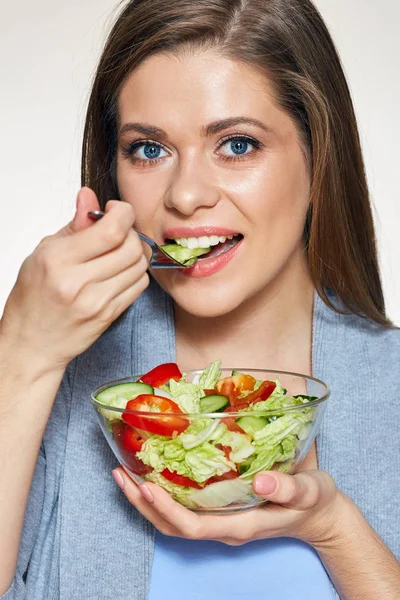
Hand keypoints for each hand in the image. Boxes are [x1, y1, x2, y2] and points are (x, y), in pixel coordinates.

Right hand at [0, 187, 148, 373]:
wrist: (32, 344)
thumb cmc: (33, 299)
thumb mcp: (44, 253)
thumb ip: (73, 225)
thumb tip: (89, 197)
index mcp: (58, 260)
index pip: (111, 229)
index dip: (123, 213)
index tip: (116, 210)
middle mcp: (79, 282)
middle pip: (130, 246)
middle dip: (130, 231)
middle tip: (118, 231)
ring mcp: (97, 301)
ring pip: (139, 265)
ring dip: (135, 252)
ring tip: (119, 251)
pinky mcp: (110, 315)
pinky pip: (139, 285)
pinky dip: (136, 273)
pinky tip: (121, 271)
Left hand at [112, 465, 342, 547]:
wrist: (319, 514)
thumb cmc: (314, 502)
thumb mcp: (309, 492)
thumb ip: (287, 489)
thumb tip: (261, 482)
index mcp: (238, 526)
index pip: (191, 526)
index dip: (166, 508)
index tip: (147, 485)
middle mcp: (223, 527)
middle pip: (172, 526)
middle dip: (143, 504)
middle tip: (121, 475)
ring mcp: (220, 521)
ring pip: (173, 520)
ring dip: (147, 500)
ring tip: (126, 474)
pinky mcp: (220, 510)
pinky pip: (184, 507)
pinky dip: (163, 494)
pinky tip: (155, 472)